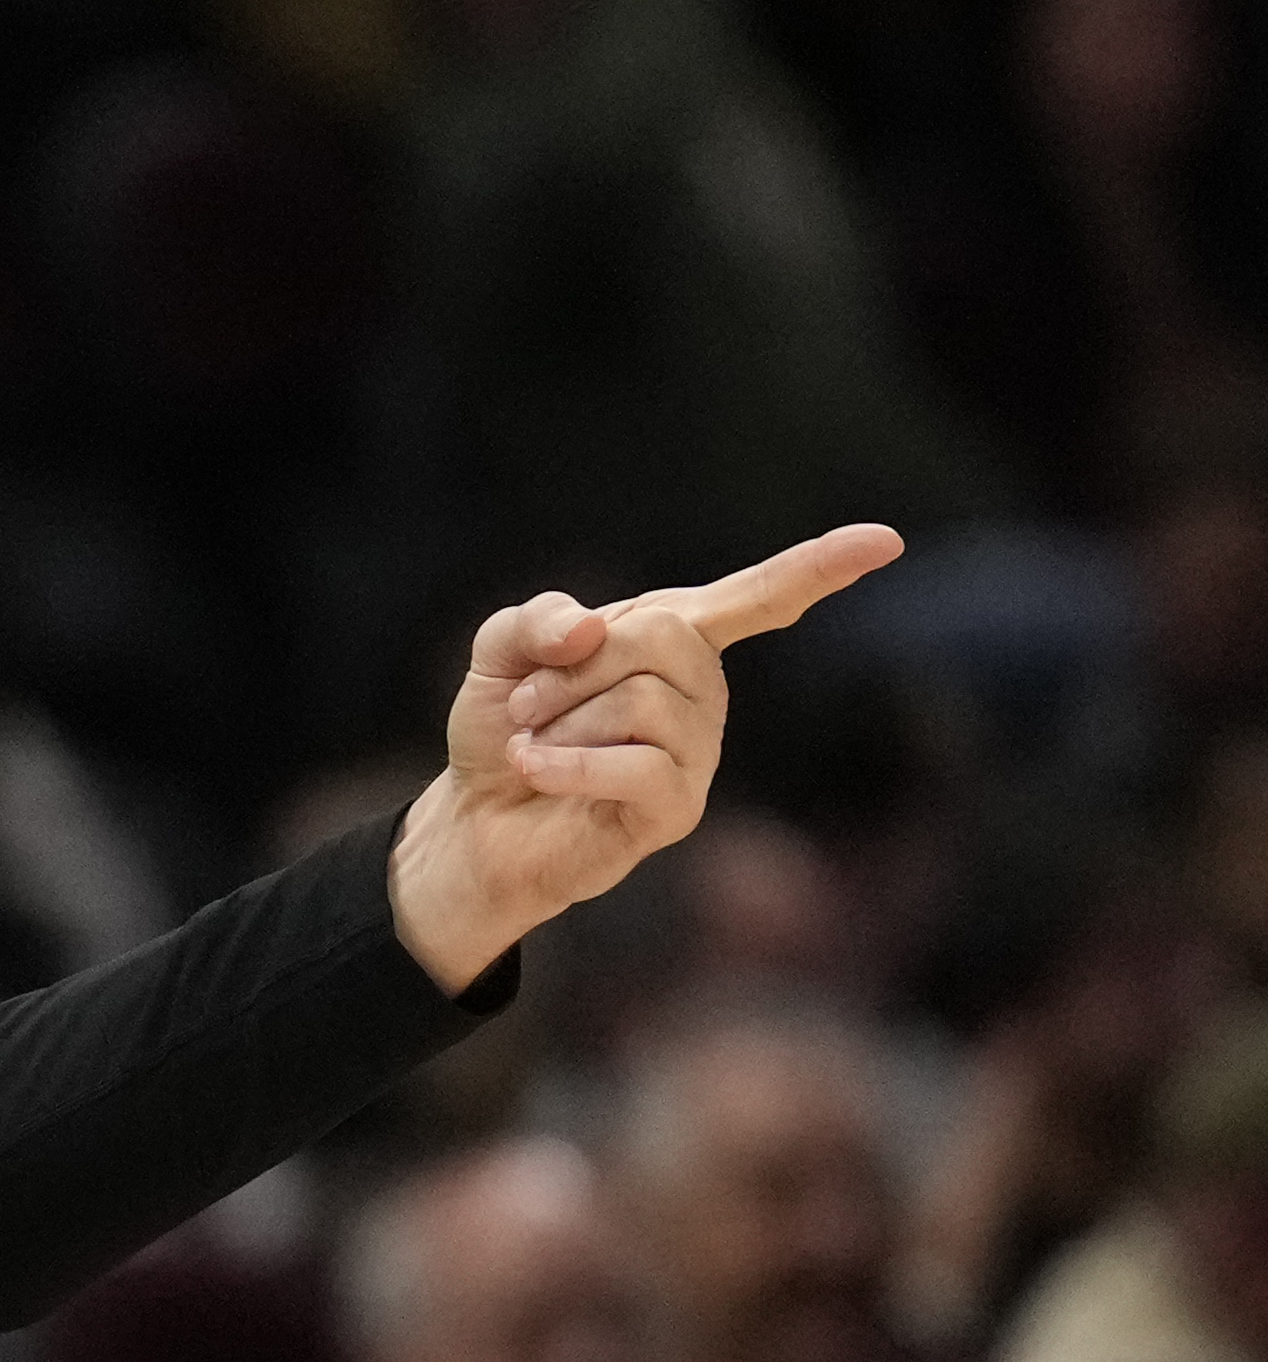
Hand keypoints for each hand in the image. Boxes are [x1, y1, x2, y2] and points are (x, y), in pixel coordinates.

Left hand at [389, 524, 907, 992]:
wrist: (477, 819)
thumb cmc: (507, 728)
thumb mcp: (503, 652)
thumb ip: (539, 619)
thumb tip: (591, 630)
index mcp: (676, 637)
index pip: (759, 597)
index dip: (819, 568)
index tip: (884, 542)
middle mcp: (702, 690)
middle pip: (662, 637)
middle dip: (575, 667)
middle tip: (531, 704)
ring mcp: (698, 751)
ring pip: (643, 702)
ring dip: (562, 719)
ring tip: (535, 743)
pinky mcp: (678, 807)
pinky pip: (634, 765)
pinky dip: (567, 763)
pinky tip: (537, 769)